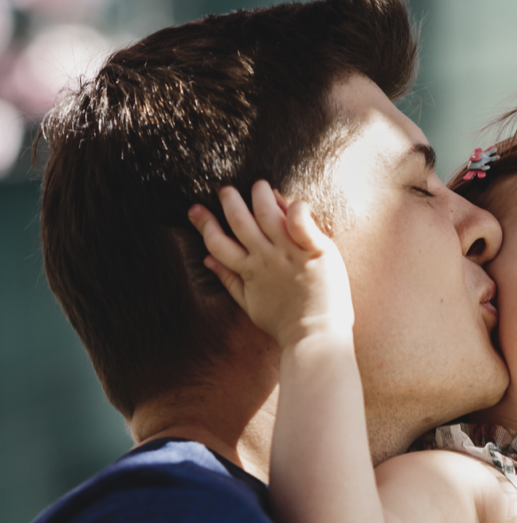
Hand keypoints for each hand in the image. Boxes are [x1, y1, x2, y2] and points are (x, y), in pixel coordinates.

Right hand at [188, 181, 353, 348]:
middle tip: (225, 189)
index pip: (217, 241)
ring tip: (259, 186)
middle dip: (228, 200)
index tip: (195, 209)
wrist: (315, 336)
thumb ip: (229, 279)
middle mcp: (265, 257)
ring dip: (259, 195)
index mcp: (248, 270)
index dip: (204, 223)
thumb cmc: (285, 324)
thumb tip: (207, 259)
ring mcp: (289, 252)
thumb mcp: (250, 304)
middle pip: (239, 220)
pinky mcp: (315, 251)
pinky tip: (291, 201)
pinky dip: (296, 207)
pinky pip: (302, 221)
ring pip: (266, 213)